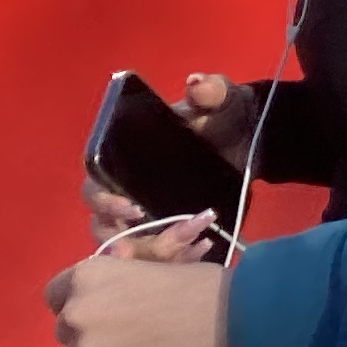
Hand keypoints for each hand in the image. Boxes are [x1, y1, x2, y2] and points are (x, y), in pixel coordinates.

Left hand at [46, 251, 231, 346]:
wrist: (227, 318)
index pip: (55, 296)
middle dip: (88, 336)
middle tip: (124, 339)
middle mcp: (76, 311)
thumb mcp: (146, 269)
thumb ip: (114, 287)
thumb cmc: (197, 286)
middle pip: (63, 333)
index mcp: (87, 275)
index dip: (75, 305)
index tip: (99, 314)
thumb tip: (106, 299)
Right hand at [80, 72, 260, 242]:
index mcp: (123, 159)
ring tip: (187, 248)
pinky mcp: (165, 235)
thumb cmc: (223, 116)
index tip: (134, 209)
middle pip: (102, 226)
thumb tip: (196, 83)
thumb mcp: (222, 99)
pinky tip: (200, 251)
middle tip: (150, 244)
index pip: (94, 184)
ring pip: (126, 250)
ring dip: (149, 257)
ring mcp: (144, 218)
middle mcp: (124, 192)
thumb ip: (210, 90)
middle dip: (121, 241)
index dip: (104, 201)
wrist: (251, 141)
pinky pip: (155, 260)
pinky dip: (173, 263)